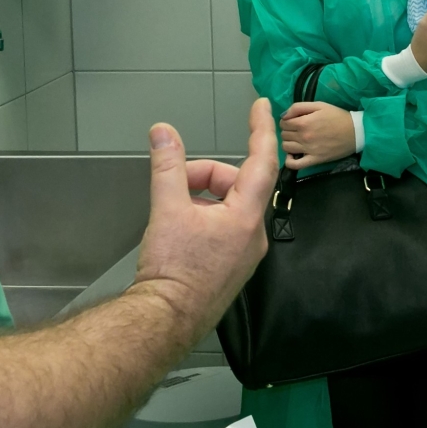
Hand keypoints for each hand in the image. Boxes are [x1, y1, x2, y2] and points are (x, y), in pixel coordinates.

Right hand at [132, 103, 276, 342]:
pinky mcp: (231, 266)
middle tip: (174, 182)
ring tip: (172, 214)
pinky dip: (202, 217)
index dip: (262, 129)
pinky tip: (178, 231)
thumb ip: (167, 166)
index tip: (262, 106)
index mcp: (247, 218)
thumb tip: (163, 133)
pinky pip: (223, 227)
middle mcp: (253, 235)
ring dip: (200, 198)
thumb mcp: (167, 209)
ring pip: (227, 206)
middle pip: (235, 184)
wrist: (164, 321)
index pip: (262, 161)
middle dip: (203, 176)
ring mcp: (244, 253)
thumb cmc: (172, 272)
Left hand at [279, 100, 356, 168]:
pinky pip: (295, 165)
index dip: (286, 121)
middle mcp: (303, 137)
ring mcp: (308, 150)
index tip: (293, 121)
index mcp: (303, 122)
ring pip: (286, 147)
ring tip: (296, 140)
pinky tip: (293, 155)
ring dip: (288, 143)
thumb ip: (298, 107)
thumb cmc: (337, 116)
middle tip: (296, 130)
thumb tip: (283, 115)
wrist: (355, 132)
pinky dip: (290, 161)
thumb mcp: (319, 105)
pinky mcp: (314, 160)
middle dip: (287, 131)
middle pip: (283, 135)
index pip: (283, 123)